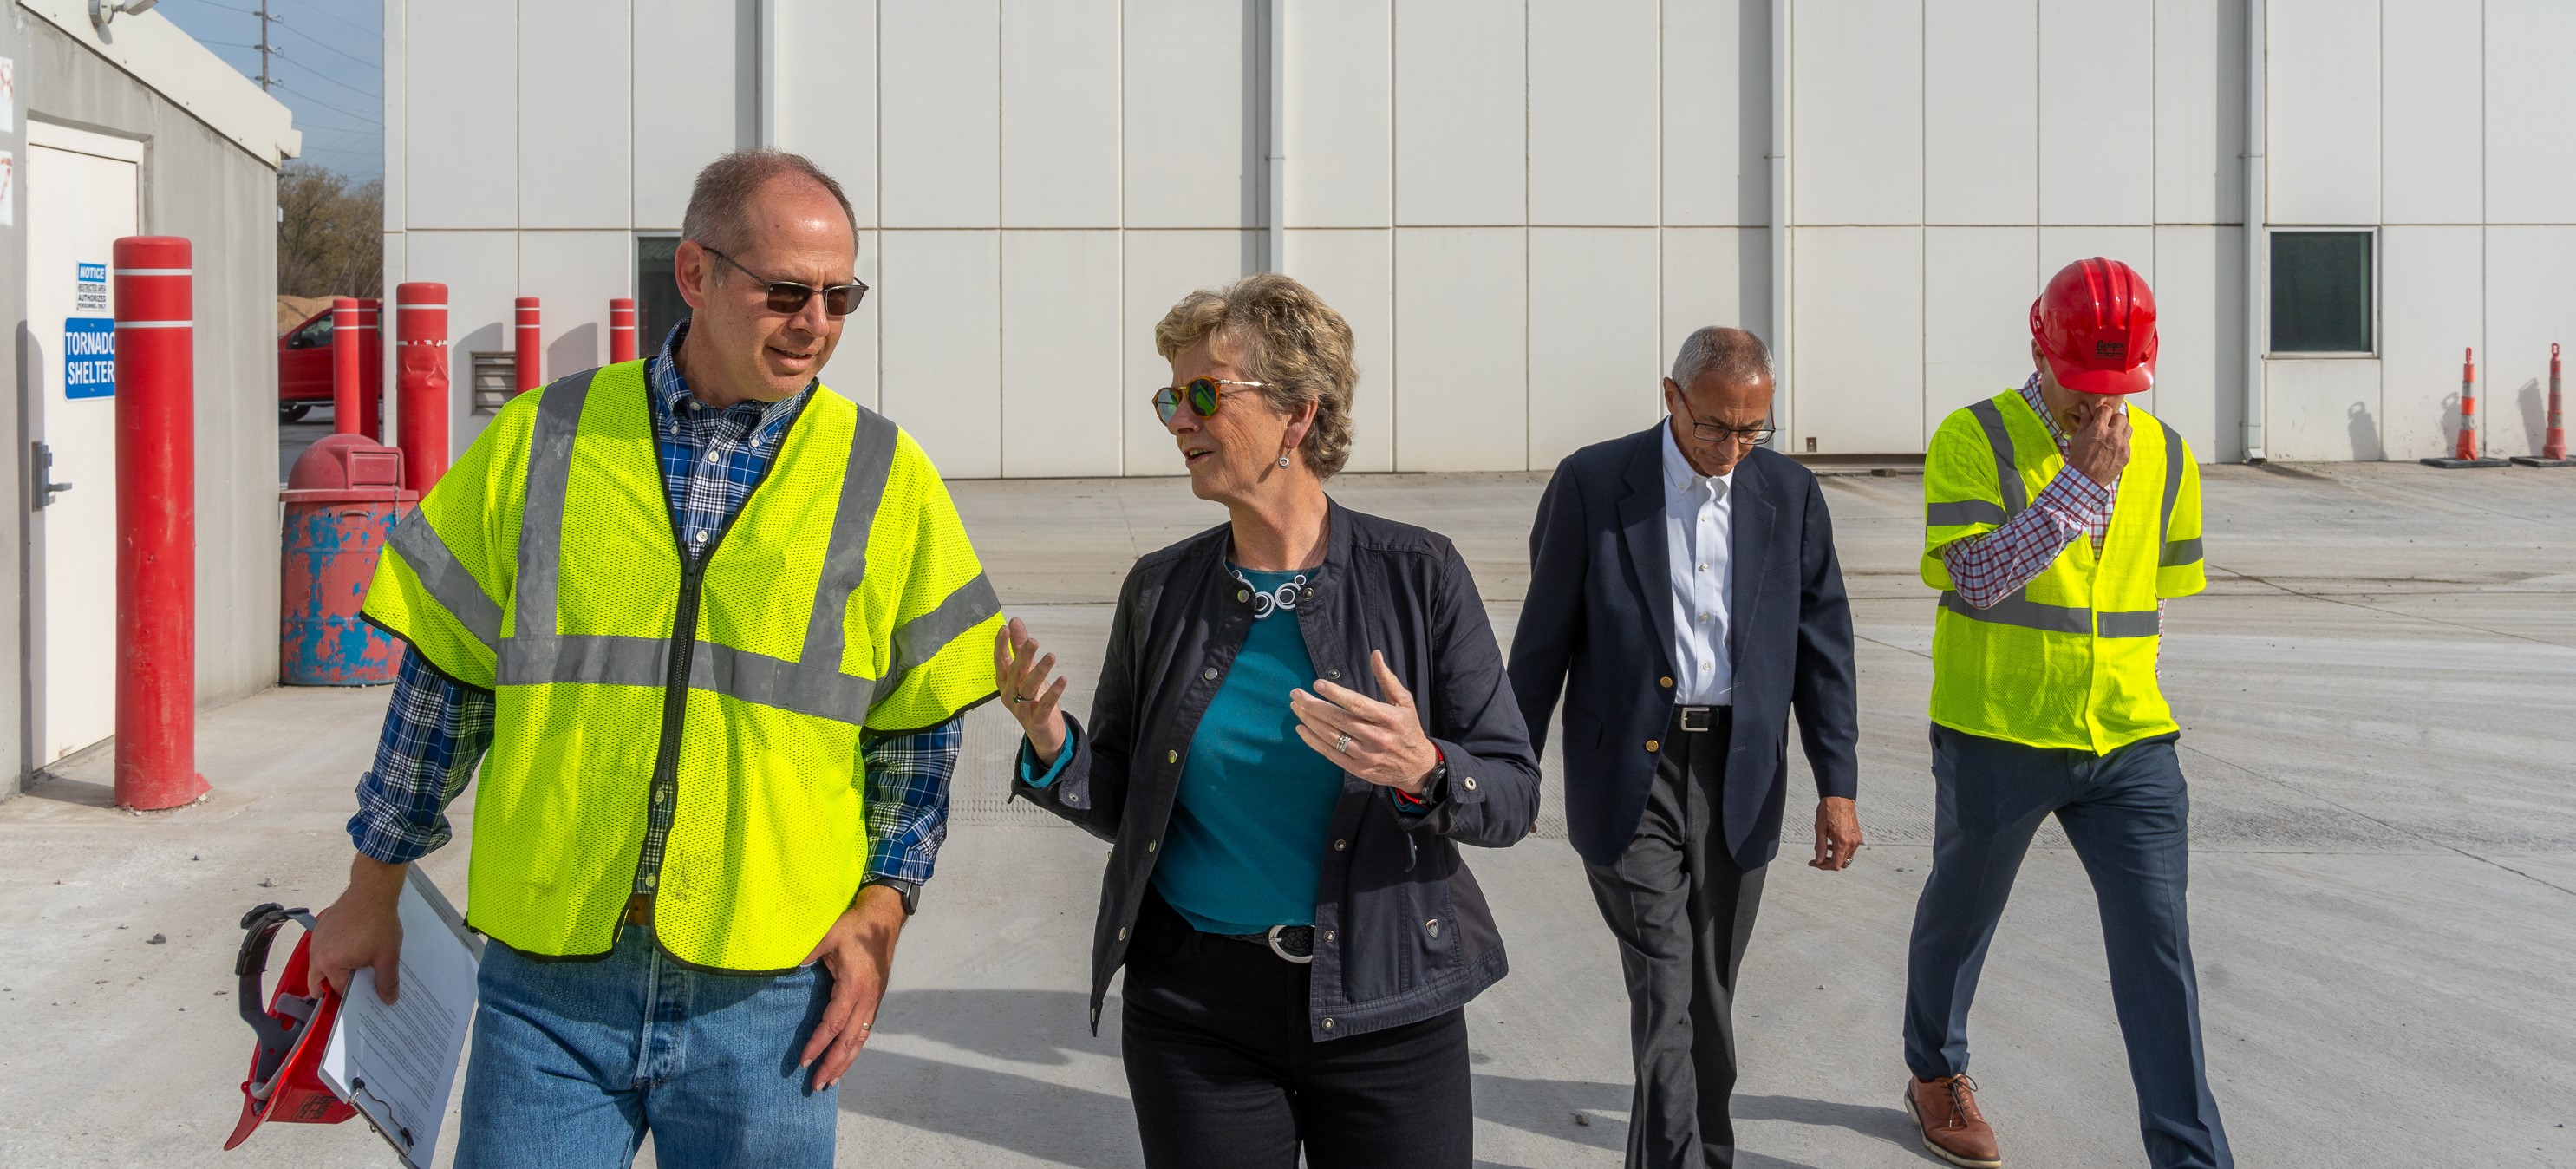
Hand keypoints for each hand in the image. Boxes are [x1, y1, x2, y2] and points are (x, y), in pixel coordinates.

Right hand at [310, 853, 407, 1003]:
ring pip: (320, 966)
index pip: (338, 991)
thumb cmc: (378, 921)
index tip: (364, 997)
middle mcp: (316, 953)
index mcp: (329, 964)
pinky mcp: (321, 929)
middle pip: (319, 982)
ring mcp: (316, 940)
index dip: (353, 996)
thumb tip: (387, 1000)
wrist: (372, 890)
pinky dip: (333, 955)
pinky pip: (323, 950)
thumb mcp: (387, 956)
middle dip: (335, 988)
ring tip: (357, 968)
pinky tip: (352, 951)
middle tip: (355, 989)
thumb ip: (386, 981)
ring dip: (334, 971)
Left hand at [798, 884, 905, 1090]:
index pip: (834, 1024)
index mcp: (854, 986)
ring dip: (845, 1062)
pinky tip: (845, 1059)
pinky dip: (854, 1049)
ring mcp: (873, 1001)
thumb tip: (785, 967)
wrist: (884, 919)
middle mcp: (866, 999)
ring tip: (830, 1081)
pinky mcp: (875, 1000)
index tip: (803, 1061)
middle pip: (849, 1040)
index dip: (818, 1044)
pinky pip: (865, 1031)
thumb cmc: (854, 927)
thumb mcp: (828, 934)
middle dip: (832, 1064)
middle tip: (816, 1086)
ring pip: (860, 1040)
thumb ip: (808, 951)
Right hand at [994, 618, 1068, 763]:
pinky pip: (1045, 705)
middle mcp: (1009, 694)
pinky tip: (1063, 680)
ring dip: (1040, 671)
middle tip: (1033, 641)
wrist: (1042, 732)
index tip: (1004, 628)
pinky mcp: (1037, 720)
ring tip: (1051, 656)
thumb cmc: (1033, 697)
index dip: (1001, 645)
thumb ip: (1018, 647)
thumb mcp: (1026, 671)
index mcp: (1005, 682)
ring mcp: (1022, 708)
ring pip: (1028, 687)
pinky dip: (1053, 692)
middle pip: (1015, 672)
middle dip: (1023, 656)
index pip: (1000, 661)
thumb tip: (1013, 621)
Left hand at [1290, 650, 1439, 794]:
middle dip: (1314, 706)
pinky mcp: (1358, 769)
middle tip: (1296, 694)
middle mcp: (1377, 738)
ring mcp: (1366, 756)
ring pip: (1331, 737)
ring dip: (1310, 721)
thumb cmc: (1408, 728)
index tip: (1317, 684)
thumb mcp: (1404, 701)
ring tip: (1296, 707)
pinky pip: (1330, 754)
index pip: (1357, 704)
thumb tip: (1375, 653)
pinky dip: (1313, 741)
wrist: (1418, 767)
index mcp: (1389, 718)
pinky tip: (1301, 728)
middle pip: (1339, 720)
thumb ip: (1387, 678)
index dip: (1336, 694)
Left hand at [1809, 797, 1862, 870]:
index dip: (1823, 867)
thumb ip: (1820, 847)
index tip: (1814, 862)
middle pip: (1841, 864)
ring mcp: (1856, 840)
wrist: (1839, 797)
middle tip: (1818, 857)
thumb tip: (1818, 861)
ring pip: (1846, 858)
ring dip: (1835, 857)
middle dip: (1828, 863)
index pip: (1835, 865)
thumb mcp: (1820, 829)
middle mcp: (1852, 842)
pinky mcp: (1857, 836)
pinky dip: (1841, 851)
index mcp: (1842, 841)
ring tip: (1825, 848)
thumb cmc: (1828, 810)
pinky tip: (1832, 843)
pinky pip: (1850, 850)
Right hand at [2065, 397, 2131, 487]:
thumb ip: (2085, 421)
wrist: (2084, 480)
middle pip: (2121, 417)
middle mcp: (2112, 436)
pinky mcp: (2126, 455)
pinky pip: (2128, 443)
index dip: (2102, 411)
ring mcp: (2121, 446)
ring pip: (2128, 428)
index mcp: (2098, 429)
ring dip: (2121, 429)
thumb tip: (2084, 407)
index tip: (2101, 415)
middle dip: (2114, 419)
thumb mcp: (2078, 437)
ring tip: (2112, 436)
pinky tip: (2113, 449)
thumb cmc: (2079, 459)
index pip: (2106, 409)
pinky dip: (2122, 443)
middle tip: (2108, 425)